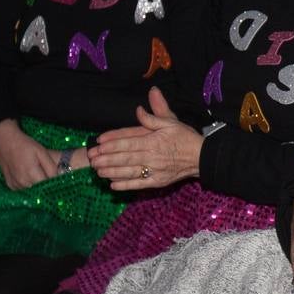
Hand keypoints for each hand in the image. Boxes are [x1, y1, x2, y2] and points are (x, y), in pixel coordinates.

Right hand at [0, 119, 57, 189]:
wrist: (6, 142)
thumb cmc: (26, 146)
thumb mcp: (42, 152)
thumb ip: (51, 167)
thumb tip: (58, 179)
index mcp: (32, 174)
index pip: (47, 186)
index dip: (53, 182)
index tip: (56, 178)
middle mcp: (23, 182)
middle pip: (39, 190)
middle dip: (45, 184)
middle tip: (46, 174)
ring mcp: (15, 184)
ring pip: (31, 190)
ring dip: (35, 185)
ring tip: (36, 173)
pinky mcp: (10, 185)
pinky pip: (22, 189)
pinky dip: (26, 185)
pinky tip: (27, 175)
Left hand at [88, 87, 202, 190]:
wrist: (201, 156)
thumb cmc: (185, 137)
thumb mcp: (171, 122)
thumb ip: (154, 114)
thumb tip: (139, 108)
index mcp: (154, 140)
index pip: (128, 141)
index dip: (112, 142)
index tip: (98, 142)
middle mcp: (152, 156)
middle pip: (125, 157)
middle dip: (106, 158)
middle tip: (91, 158)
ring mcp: (155, 170)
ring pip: (129, 172)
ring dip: (112, 172)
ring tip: (98, 171)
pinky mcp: (158, 182)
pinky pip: (139, 184)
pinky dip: (126, 185)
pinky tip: (113, 185)